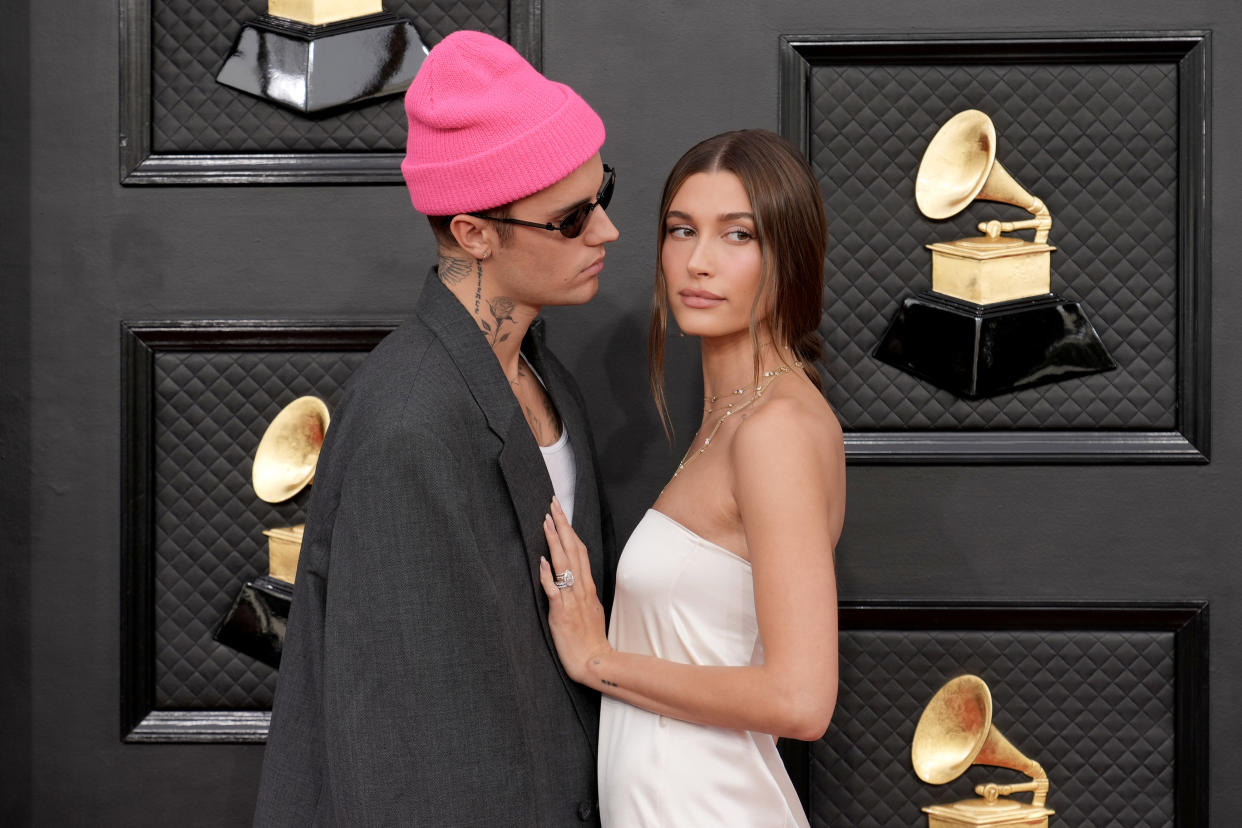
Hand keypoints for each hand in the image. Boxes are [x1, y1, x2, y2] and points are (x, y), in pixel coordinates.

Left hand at [538, 497, 611, 683]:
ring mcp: (572, 600)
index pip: (579, 550)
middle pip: (573, 550)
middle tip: (553, 504)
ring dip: (555, 542)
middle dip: (562, 526)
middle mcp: (581, 589)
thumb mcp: (590, 608)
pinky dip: (548, 575)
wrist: (594, 662)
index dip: (569, 530)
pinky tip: (542, 561)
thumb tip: (571, 576)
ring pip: (565, 565)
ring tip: (545, 522)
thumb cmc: (589, 638)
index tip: (560, 512)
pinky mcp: (562, 614)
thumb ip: (581, 590)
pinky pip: (554, 592)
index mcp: (587, 586)